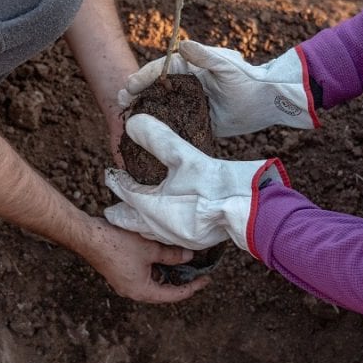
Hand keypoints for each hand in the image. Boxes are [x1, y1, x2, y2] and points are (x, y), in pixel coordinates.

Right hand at [83, 217, 210, 302]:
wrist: (90, 237)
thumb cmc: (118, 246)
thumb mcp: (150, 249)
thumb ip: (172, 255)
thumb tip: (189, 256)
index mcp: (142, 291)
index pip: (173, 295)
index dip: (192, 287)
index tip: (206, 279)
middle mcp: (133, 291)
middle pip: (163, 290)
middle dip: (180, 280)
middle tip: (197, 270)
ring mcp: (126, 283)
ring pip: (153, 281)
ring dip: (167, 272)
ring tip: (183, 260)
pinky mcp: (121, 273)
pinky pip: (144, 274)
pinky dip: (156, 267)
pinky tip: (163, 254)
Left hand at [105, 114, 287, 252]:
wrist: (251, 211)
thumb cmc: (217, 186)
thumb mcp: (185, 157)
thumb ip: (158, 140)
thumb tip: (133, 123)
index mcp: (154, 209)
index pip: (128, 195)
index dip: (118, 183)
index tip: (111, 176)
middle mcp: (162, 229)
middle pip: (135, 220)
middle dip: (124, 212)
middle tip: (112, 209)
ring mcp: (181, 238)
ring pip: (152, 232)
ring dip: (142, 221)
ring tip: (137, 214)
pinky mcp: (198, 240)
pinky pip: (170, 236)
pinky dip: (162, 227)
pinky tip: (169, 222)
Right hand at [120, 41, 317, 136]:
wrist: (267, 102)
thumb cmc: (248, 80)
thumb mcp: (226, 66)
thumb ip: (205, 56)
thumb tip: (183, 44)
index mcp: (191, 67)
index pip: (162, 70)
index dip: (143, 77)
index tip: (129, 87)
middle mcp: (188, 83)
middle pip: (156, 87)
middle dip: (137, 93)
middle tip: (120, 102)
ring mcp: (190, 102)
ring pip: (161, 104)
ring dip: (144, 109)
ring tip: (126, 116)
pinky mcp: (197, 120)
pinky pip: (175, 123)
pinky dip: (161, 126)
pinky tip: (146, 134)